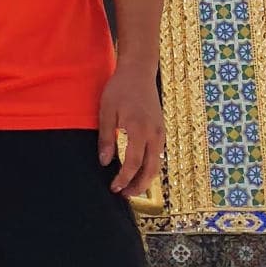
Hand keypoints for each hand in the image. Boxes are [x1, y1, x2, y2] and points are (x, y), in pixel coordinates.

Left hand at [97, 60, 161, 198]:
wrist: (139, 71)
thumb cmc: (119, 89)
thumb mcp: (106, 111)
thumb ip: (106, 138)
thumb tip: (104, 162)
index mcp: (139, 129)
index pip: (134, 163)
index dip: (124, 179)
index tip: (114, 188)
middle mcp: (154, 134)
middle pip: (151, 169)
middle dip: (138, 186)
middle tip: (124, 195)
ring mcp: (160, 132)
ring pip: (157, 163)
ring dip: (145, 178)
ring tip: (131, 187)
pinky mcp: (161, 129)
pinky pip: (158, 154)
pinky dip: (149, 166)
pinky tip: (138, 170)